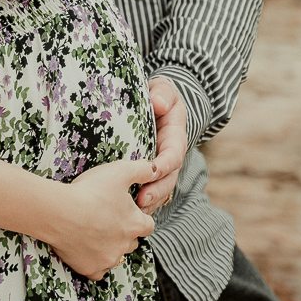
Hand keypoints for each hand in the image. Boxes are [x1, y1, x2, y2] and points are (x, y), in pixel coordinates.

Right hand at [48, 159, 158, 279]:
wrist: (60, 212)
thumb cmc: (90, 191)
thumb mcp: (119, 171)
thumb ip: (142, 169)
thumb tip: (155, 168)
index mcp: (136, 224)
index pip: (148, 225)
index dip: (138, 217)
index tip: (126, 211)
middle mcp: (126, 245)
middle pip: (132, 241)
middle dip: (124, 233)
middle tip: (107, 219)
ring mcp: (108, 259)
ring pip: (116, 256)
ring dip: (109, 247)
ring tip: (94, 231)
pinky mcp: (91, 269)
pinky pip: (98, 271)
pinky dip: (94, 262)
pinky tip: (85, 249)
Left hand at [136, 77, 187, 215]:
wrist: (158, 103)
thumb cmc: (160, 95)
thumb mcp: (164, 88)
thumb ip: (163, 93)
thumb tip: (158, 104)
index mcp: (175, 137)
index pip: (174, 154)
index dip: (165, 163)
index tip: (153, 169)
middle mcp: (170, 156)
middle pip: (168, 178)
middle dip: (157, 191)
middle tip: (142, 201)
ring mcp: (161, 166)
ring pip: (159, 189)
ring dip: (149, 201)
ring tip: (133, 212)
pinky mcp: (149, 173)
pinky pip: (148, 190)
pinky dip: (140, 201)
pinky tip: (126, 210)